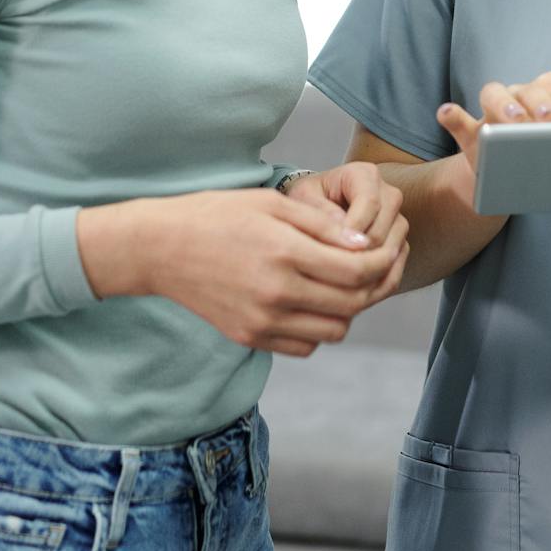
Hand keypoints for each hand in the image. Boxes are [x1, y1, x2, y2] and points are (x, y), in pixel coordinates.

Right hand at [76, 188, 402, 356]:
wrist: (161, 248)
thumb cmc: (217, 214)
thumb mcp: (272, 204)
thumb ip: (322, 226)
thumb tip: (366, 246)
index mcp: (285, 253)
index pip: (357, 271)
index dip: (383, 261)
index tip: (389, 248)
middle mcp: (277, 294)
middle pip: (352, 304)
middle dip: (375, 285)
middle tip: (379, 266)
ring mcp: (263, 321)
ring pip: (333, 331)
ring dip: (349, 310)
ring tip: (345, 283)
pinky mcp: (251, 337)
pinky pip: (305, 345)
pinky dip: (320, 328)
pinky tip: (314, 301)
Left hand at [280, 163, 409, 308]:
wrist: (316, 210)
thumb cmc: (307, 201)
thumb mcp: (303, 199)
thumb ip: (320, 212)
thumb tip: (344, 231)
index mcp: (365, 175)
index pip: (369, 203)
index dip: (351, 231)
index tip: (327, 251)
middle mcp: (388, 194)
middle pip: (382, 230)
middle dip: (356, 254)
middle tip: (328, 272)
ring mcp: (397, 219)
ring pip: (392, 250)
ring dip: (367, 268)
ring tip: (336, 280)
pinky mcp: (399, 242)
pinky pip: (396, 265)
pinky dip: (376, 280)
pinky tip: (351, 289)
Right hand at [436, 71, 550, 202]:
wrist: (511, 179)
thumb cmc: (548, 161)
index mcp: (547, 94)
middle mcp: (519, 96)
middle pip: (527, 89)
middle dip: (538, 103)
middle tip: (546, 121)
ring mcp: (491, 111)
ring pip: (493, 93)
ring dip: (501, 104)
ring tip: (510, 121)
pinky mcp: (468, 129)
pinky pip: (455, 116)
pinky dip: (451, 114)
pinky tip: (448, 113)